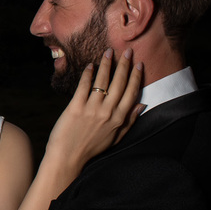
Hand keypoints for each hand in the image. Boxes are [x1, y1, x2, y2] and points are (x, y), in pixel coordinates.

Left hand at [44, 47, 143, 172]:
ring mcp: (91, 109)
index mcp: (119, 119)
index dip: (136, 77)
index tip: (139, 64)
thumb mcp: (116, 138)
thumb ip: (129, 121)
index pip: (131, 93)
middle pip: (119, 83)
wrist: (68, 158)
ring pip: (103, 81)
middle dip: (125, 65)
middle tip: (127, 51)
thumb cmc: (92, 148)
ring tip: (109, 52)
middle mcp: (107, 112)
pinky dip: (88, 74)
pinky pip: (84, 86)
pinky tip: (90, 65)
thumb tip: (142, 104)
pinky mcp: (75, 108)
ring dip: (107, 64)